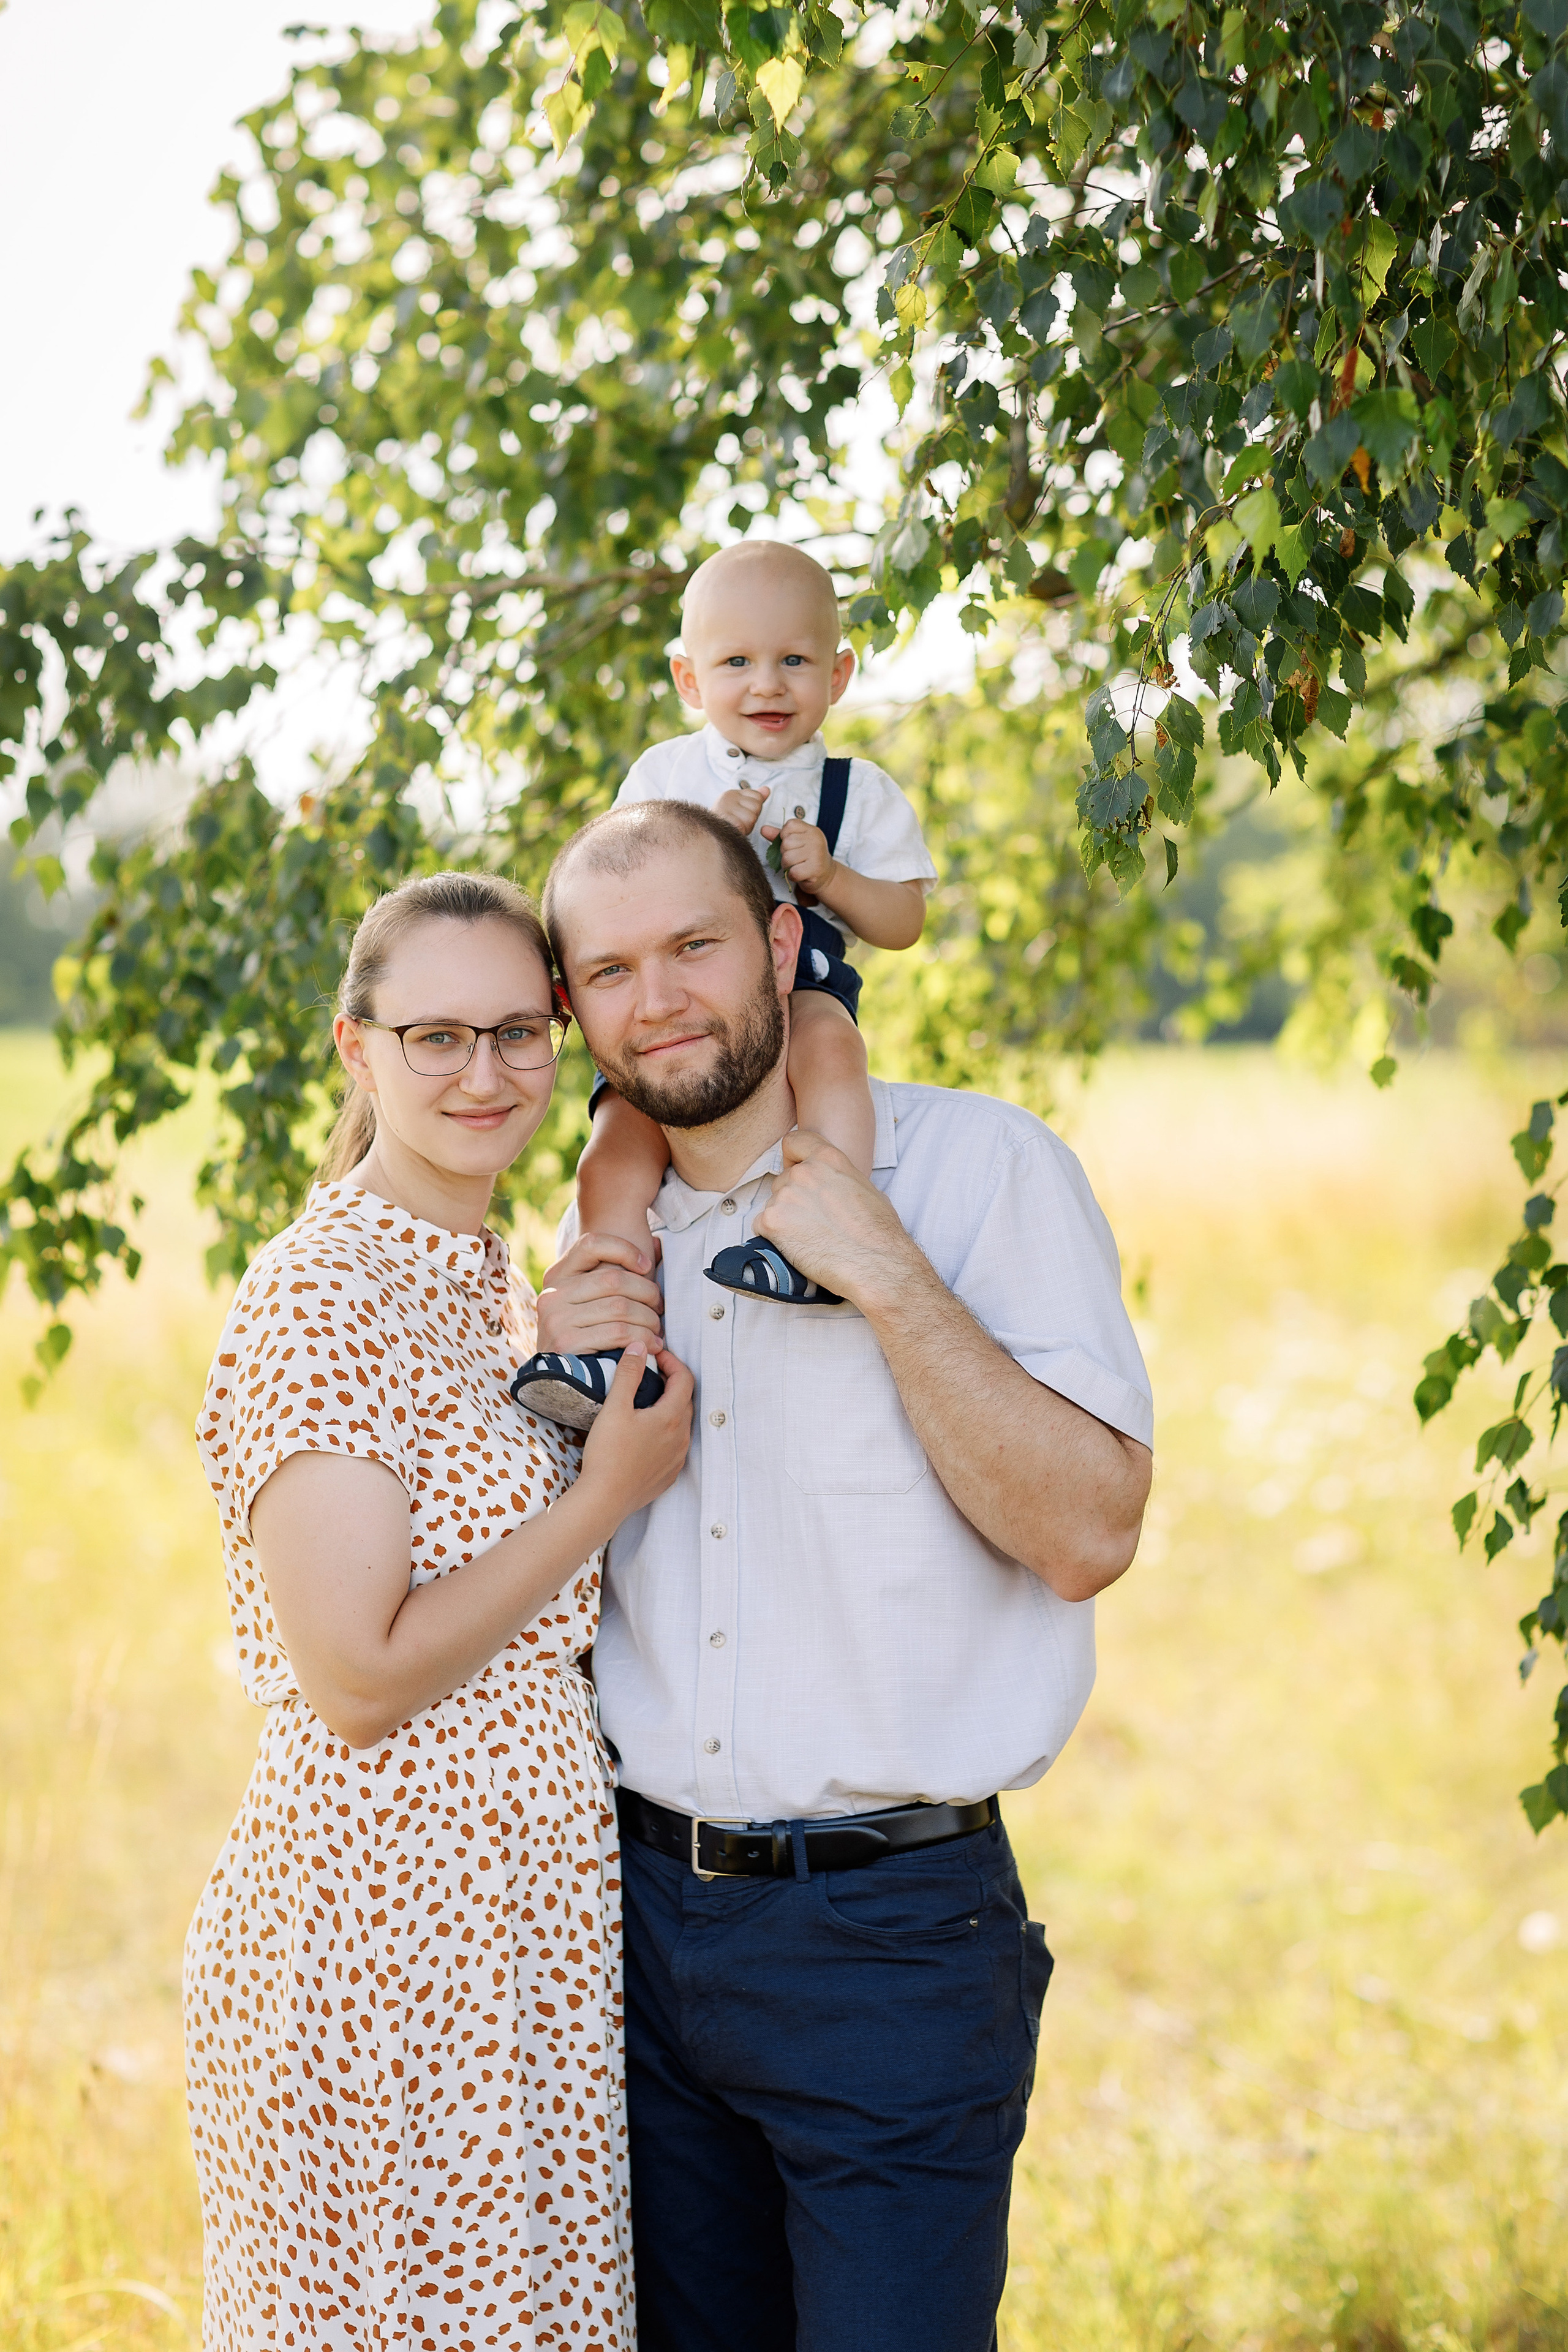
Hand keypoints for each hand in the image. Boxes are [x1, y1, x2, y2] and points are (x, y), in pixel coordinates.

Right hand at [536, 1231, 663, 1355]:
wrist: (560, 1383)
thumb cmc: (586, 1336)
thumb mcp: (588, 1301)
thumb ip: (611, 1274)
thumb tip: (657, 1245)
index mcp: (557, 1276)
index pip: (591, 1243)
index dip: (624, 1249)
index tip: (647, 1266)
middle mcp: (552, 1294)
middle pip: (613, 1278)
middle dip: (647, 1292)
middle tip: (660, 1307)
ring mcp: (556, 1319)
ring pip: (620, 1306)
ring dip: (649, 1319)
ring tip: (658, 1329)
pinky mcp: (566, 1343)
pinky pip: (618, 1332)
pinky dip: (643, 1338)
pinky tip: (653, 1345)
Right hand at [579, 1344, 693, 1525]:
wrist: (604, 1500)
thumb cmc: (608, 1454)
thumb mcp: (614, 1408)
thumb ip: (628, 1374)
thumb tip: (638, 1347)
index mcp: (671, 1417)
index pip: (685, 1379)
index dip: (672, 1362)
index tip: (655, 1356)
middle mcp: (681, 1438)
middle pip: (685, 1400)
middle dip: (672, 1382)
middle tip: (651, 1373)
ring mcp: (677, 1458)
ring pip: (681, 1424)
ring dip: (670, 1408)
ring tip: (647, 1401)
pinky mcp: (669, 1475)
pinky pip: (675, 1446)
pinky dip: (666, 1432)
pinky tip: (645, 1433)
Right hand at [713, 782, 769, 834]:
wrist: (706, 836)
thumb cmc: (725, 824)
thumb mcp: (740, 808)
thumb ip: (754, 799)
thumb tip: (767, 790)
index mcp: (732, 794)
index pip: (757, 797)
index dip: (754, 809)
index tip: (742, 814)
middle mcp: (727, 798)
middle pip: (756, 807)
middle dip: (751, 818)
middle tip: (739, 822)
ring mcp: (724, 808)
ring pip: (751, 818)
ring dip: (747, 827)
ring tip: (735, 827)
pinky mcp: (723, 820)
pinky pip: (742, 826)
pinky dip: (740, 831)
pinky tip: (733, 830)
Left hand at [752, 1129, 919, 1311]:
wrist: (875, 1265)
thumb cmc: (879, 1232)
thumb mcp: (865, 1188)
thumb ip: (839, 1178)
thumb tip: (832, 1186)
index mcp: (827, 1158)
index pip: (793, 1142)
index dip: (793, 1159)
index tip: (797, 1172)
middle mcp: (802, 1172)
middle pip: (783, 1180)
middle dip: (793, 1198)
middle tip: (813, 1221)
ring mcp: (784, 1197)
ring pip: (773, 1204)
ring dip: (785, 1219)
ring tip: (810, 1238)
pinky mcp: (771, 1222)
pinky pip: (762, 1226)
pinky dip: (774, 1238)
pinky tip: (797, 1248)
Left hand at [760, 816, 834, 896]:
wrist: (826, 876)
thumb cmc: (809, 858)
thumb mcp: (797, 843)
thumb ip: (779, 836)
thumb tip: (763, 829)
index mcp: (811, 830)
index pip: (789, 826)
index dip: (785, 836)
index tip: (793, 844)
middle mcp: (816, 840)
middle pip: (786, 843)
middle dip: (785, 853)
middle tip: (794, 858)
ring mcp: (817, 854)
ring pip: (787, 858)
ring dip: (787, 866)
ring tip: (795, 866)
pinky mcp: (815, 869)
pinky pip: (793, 872)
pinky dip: (792, 876)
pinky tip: (799, 874)